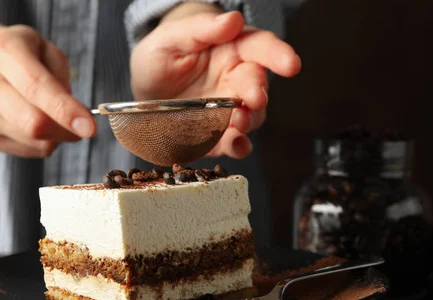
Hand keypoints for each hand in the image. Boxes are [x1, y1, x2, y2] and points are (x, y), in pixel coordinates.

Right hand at [0, 25, 95, 156]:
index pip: (35, 86)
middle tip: (84, 127)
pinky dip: (43, 142)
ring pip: (33, 141)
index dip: (65, 110)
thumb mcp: (46, 50)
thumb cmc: (20, 55)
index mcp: (3, 51)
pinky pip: (28, 150)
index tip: (89, 128)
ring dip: (57, 136)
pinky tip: (39, 123)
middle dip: (67, 131)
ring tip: (56, 117)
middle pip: (32, 122)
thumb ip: (62, 80)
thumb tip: (76, 116)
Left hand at [130, 10, 300, 158]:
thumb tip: (233, 20)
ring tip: (239, 122)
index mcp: (231, 49)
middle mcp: (235, 80)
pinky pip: (234, 142)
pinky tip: (236, 145)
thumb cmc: (159, 57)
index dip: (278, 55)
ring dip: (249, 121)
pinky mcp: (217, 134)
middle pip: (258, 85)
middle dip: (259, 93)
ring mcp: (228, 110)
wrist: (141, 91)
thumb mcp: (171, 37)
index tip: (290, 64)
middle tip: (254, 98)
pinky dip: (238, 146)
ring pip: (252, 116)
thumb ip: (201, 28)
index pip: (260, 47)